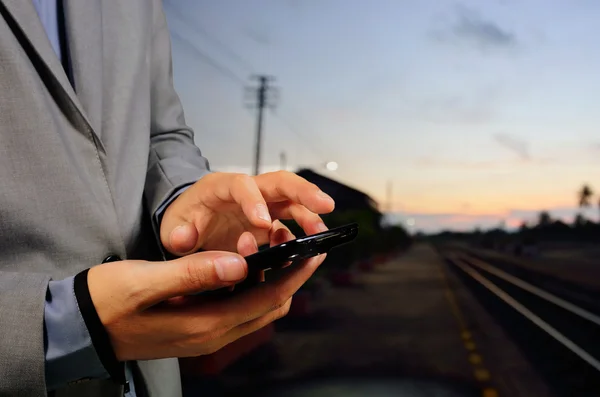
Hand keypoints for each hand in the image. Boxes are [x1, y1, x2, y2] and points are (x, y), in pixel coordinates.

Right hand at [87, 236, 324, 359]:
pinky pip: (239, 309)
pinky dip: (253, 288)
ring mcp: (206, 334)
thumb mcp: (145, 282)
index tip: (314, 252)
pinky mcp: (198, 328)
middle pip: (269, 307)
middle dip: (291, 278)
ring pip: (256, 309)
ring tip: (279, 250)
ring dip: (273, 282)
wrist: (81, 328)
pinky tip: (248, 265)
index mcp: (204, 324)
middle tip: (303, 247)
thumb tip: (238, 263)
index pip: (265, 299)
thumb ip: (192, 273)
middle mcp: (212, 334)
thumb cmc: (107, 301)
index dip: (294, 275)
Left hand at [159, 171, 334, 254]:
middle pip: (280, 183)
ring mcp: (262, 206)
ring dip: (309, 216)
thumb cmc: (183, 222)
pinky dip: (298, 238)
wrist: (190, 225)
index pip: (242, 186)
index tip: (263, 224)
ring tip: (320, 235)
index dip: (254, 201)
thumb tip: (185, 240)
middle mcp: (247, 192)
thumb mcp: (173, 229)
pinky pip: (289, 227)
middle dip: (304, 192)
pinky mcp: (270, 224)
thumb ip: (178, 234)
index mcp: (221, 187)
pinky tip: (301, 254)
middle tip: (326, 205)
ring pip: (292, 203)